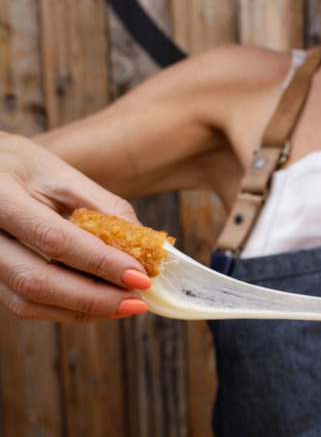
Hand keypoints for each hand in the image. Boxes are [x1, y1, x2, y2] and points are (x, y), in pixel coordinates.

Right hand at [0, 133, 150, 321]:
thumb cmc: (18, 166)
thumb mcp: (59, 173)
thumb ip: (102, 207)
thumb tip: (147, 245)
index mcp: (0, 196)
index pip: (54, 239)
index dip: (101, 263)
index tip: (141, 277)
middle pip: (36, 282)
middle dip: (94, 298)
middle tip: (138, 302)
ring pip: (28, 302)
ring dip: (82, 311)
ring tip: (124, 306)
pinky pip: (23, 303)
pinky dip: (65, 309)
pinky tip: (98, 304)